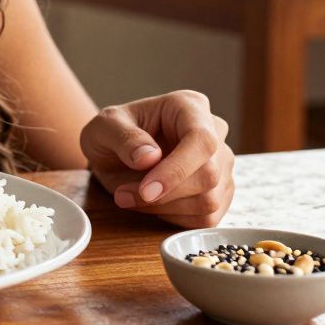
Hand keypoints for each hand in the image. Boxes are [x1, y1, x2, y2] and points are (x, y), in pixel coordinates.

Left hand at [79, 90, 233, 227]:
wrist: (114, 153)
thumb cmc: (111, 134)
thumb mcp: (103, 128)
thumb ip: (124, 138)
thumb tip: (150, 157)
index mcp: (190, 106)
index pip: (201, 141)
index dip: (177, 170)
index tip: (146, 190)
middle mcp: (214, 132)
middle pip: (209, 175)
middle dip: (164, 195)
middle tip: (123, 195)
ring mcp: (221, 164)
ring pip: (209, 200)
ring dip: (164, 208)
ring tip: (129, 197)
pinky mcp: (220, 191)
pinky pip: (207, 218)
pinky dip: (174, 218)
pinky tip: (151, 205)